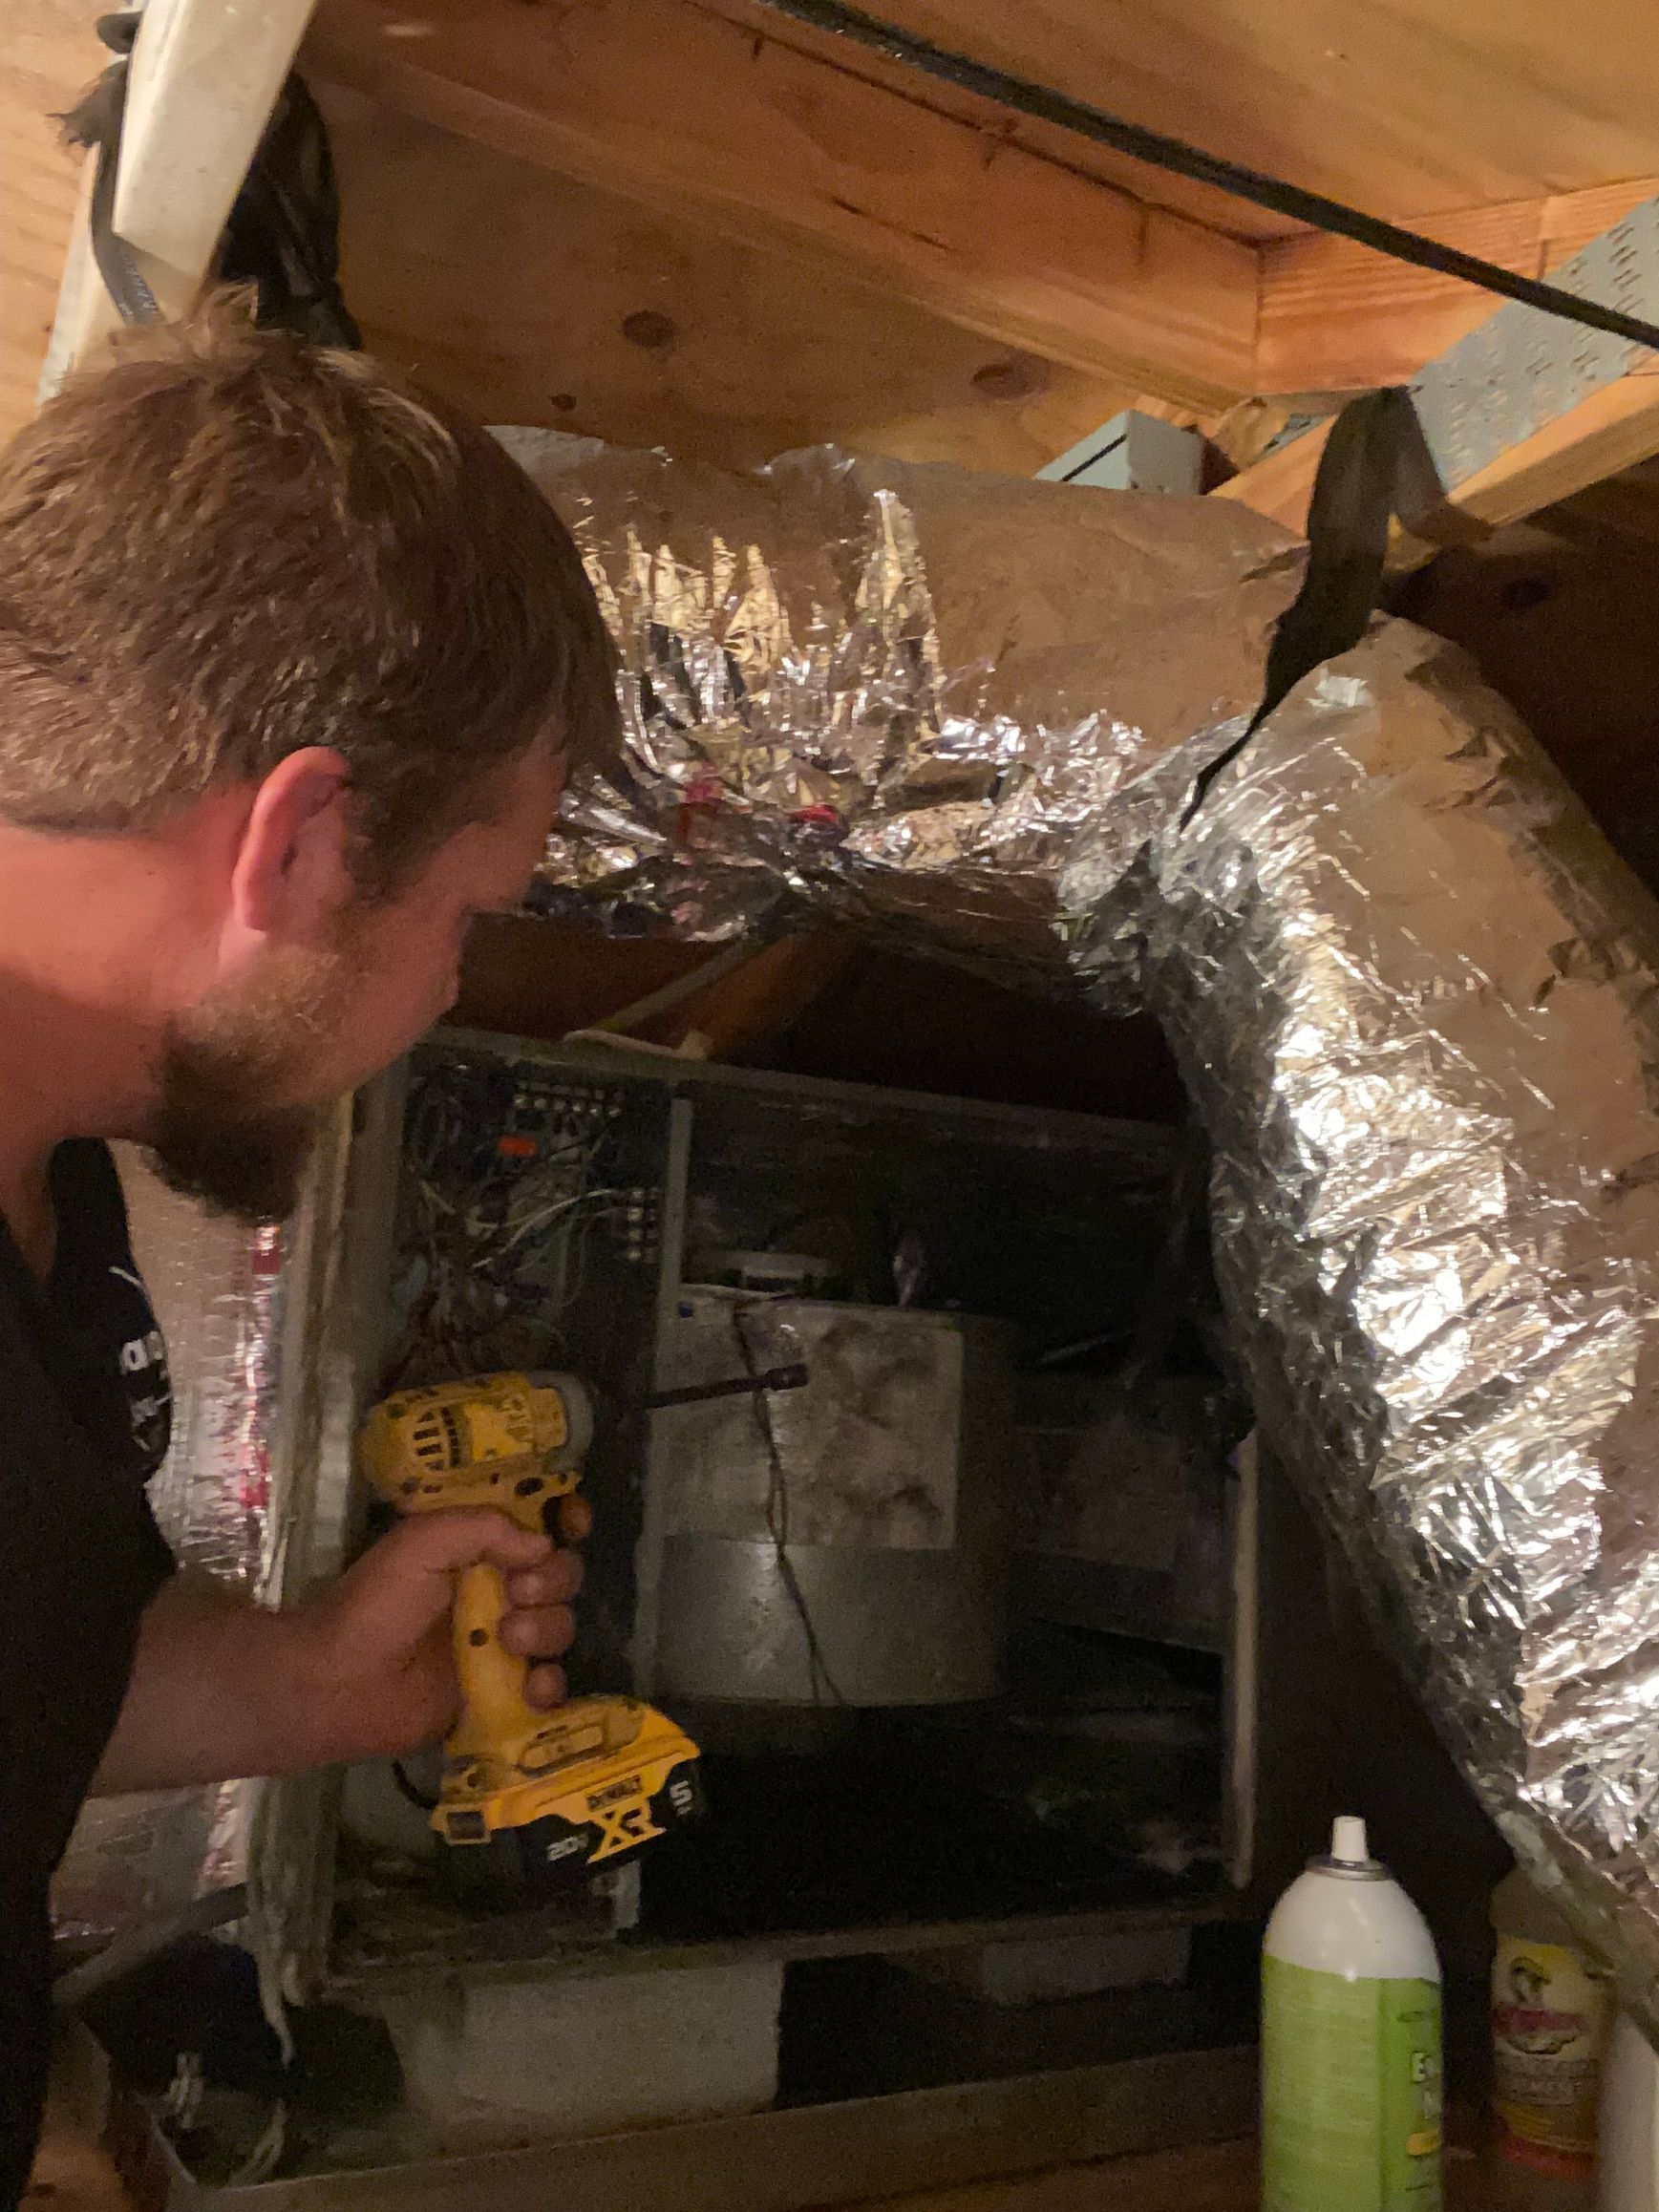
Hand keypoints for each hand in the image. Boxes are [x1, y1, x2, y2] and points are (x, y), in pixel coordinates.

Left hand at [293, 1500, 588, 1761]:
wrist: (340, 1684)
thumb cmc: (375, 1605)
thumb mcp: (421, 1544)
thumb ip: (483, 1528)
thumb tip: (543, 1545)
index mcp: (477, 1550)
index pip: (538, 1528)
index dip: (564, 1524)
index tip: (572, 1527)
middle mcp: (498, 1591)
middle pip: (560, 1576)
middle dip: (552, 1581)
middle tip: (516, 1595)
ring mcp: (503, 1645)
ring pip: (560, 1627)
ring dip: (547, 1630)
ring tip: (509, 1641)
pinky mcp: (502, 1694)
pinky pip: (550, 1685)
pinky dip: (551, 1685)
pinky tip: (531, 1688)